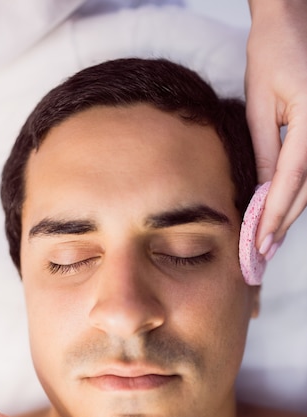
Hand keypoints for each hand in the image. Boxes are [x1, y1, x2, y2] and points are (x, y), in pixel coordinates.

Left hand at [245, 0, 306, 254]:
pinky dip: (296, 193)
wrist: (292, 20)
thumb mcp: (260, 104)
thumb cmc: (274, 53)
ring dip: (290, 213)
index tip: (259, 243)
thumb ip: (264, 150)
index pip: (291, 179)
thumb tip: (260, 192)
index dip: (275, 214)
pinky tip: (281, 211)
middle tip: (260, 253)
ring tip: (268, 240)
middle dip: (282, 223)